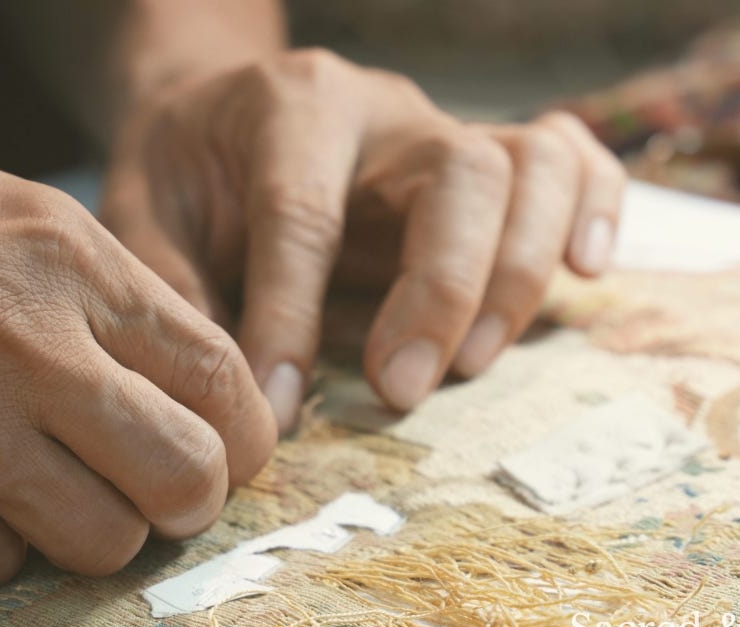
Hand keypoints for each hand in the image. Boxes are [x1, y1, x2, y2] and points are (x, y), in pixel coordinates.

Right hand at [0, 129, 275, 586]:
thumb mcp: (23, 217)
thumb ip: (121, 300)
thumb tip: (210, 395)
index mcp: (75, 267)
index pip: (222, 379)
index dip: (244, 437)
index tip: (226, 455)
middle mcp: (28, 348)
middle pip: (184, 479)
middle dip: (186, 503)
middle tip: (155, 495)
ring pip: (100, 544)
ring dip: (88, 533)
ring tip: (46, 491)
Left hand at [100, 49, 626, 429]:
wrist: (216, 112)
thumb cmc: (183, 169)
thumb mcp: (144, 215)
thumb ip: (178, 288)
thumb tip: (230, 395)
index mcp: (290, 106)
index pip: (306, 212)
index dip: (293, 315)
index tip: (276, 406)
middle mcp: (384, 108)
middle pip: (459, 174)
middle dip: (441, 291)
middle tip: (399, 390)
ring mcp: (445, 130)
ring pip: (532, 166)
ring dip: (519, 273)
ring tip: (474, 363)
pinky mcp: (488, 159)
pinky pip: (573, 158)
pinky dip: (595, 210)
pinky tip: (586, 272)